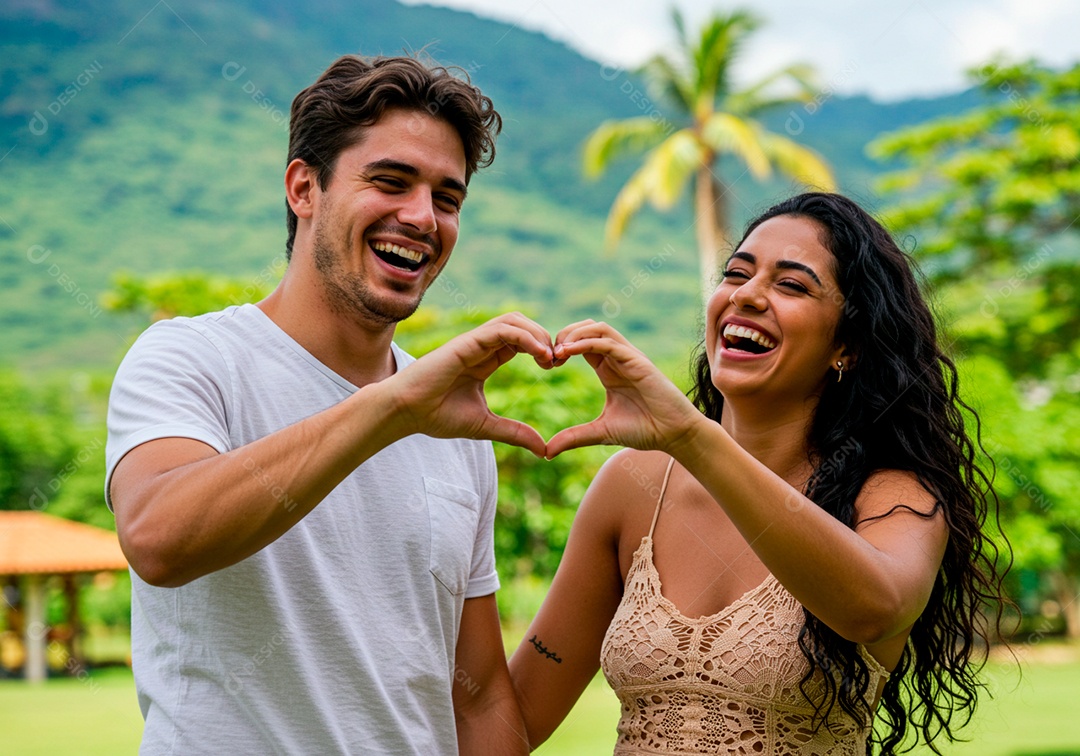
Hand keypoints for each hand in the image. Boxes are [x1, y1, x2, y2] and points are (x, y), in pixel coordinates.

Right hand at [387, 312, 554, 456]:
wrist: (405, 413)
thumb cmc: (436, 416)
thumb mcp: (486, 426)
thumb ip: (514, 433)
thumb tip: (543, 450)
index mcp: (485, 360)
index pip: (521, 342)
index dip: (542, 349)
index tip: (555, 367)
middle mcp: (480, 347)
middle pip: (521, 325)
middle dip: (544, 337)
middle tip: (558, 360)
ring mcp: (473, 342)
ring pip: (514, 320)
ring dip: (538, 334)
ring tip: (550, 357)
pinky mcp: (466, 343)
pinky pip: (501, 329)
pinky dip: (525, 337)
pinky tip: (539, 354)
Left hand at [545, 320, 702, 457]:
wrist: (674, 435)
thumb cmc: (645, 430)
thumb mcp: (601, 432)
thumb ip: (574, 438)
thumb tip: (546, 453)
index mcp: (608, 368)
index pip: (581, 342)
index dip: (561, 347)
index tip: (547, 364)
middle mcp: (617, 358)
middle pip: (587, 327)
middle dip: (564, 335)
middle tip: (549, 356)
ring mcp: (628, 357)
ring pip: (598, 328)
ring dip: (574, 334)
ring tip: (558, 352)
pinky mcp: (637, 361)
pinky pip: (608, 342)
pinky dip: (586, 342)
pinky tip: (569, 353)